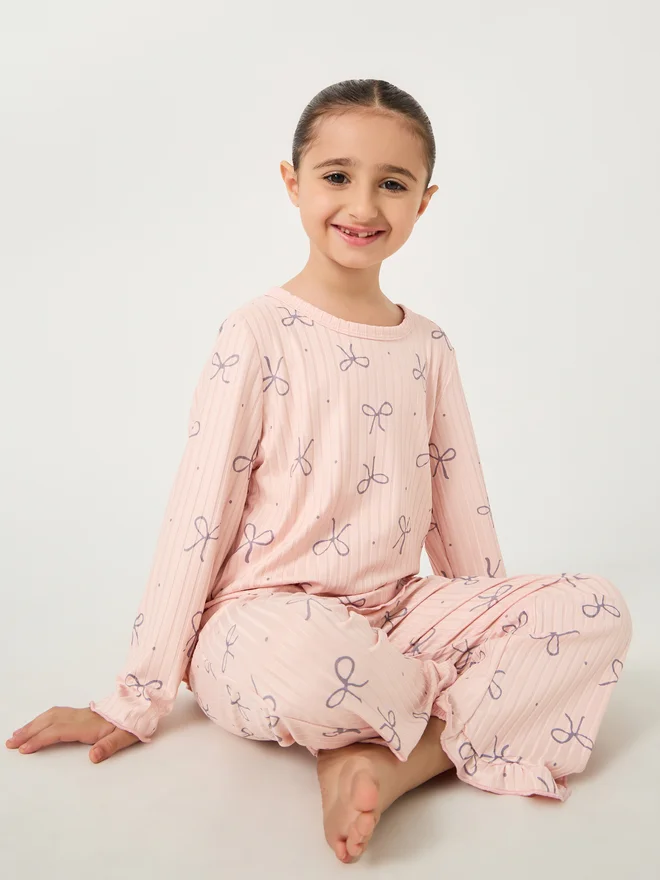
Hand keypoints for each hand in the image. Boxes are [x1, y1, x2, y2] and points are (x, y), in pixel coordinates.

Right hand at [5, 706, 139, 762]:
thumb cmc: (135, 722)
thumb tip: (93, 757)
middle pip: (49, 721)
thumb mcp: (127, 736)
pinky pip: (57, 714)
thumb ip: (110, 746)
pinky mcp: (83, 713)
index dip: (40, 740)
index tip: (24, 749)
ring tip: (17, 734)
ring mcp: (81, 713)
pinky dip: (42, 719)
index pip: (58, 731)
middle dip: (29, 731)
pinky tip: (38, 724)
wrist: (143, 705)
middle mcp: (82, 716)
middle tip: (10, 742)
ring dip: (33, 724)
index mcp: (89, 724)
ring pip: (51, 715)